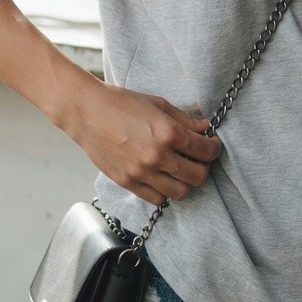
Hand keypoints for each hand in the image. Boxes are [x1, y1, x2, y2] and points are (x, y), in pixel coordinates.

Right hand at [61, 75, 221, 205]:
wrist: (86, 112)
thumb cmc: (121, 102)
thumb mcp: (158, 103)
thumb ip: (185, 119)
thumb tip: (205, 129)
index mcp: (168, 133)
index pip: (206, 150)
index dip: (214, 147)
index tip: (212, 144)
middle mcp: (157, 156)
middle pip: (198, 176)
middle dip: (205, 167)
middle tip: (200, 159)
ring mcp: (142, 172)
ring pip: (180, 192)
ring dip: (187, 183)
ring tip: (183, 170)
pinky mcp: (128, 182)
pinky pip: (156, 198)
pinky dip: (165, 191)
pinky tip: (163, 178)